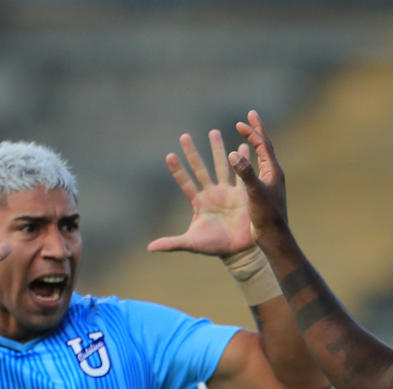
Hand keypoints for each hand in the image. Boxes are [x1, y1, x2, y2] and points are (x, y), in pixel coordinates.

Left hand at [148, 129, 253, 255]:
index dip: (177, 170)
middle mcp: (212, 193)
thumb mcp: (191, 244)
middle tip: (184, 135)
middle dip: (192, 152)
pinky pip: (243, 174)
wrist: (239, 252)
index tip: (170, 155)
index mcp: (199, 202)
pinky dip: (243, 160)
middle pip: (200, 168)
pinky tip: (243, 146)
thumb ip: (171, 243)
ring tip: (213, 132)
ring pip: (221, 165)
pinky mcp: (242, 195)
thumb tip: (149, 248)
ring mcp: (227, 192)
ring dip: (218, 149)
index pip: (184, 182)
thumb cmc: (215, 247)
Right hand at [224, 109, 289, 235]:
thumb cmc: (266, 216)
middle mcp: (273, 174)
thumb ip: (245, 172)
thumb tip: (234, 154)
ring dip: (254, 143)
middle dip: (257, 131)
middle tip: (251, 114)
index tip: (239, 124)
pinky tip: (244, 161)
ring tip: (248, 134)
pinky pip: (257, 169)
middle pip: (265, 146)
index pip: (263, 145)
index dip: (252, 133)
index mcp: (273, 171)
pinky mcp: (264, 192)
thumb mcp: (254, 192)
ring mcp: (269, 183)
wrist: (273, 236)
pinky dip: (250, 159)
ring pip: (261, 157)